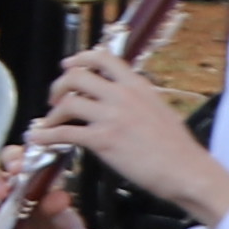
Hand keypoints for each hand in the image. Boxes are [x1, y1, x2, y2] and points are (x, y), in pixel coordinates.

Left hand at [33, 46, 228, 221]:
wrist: (188, 171)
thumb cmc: (177, 149)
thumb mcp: (159, 109)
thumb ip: (137, 99)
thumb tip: (120, 99)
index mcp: (138, 85)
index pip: (103, 58)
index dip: (80, 59)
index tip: (68, 65)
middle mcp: (123, 95)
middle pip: (78, 75)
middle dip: (59, 85)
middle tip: (54, 98)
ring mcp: (113, 116)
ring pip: (68, 102)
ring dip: (52, 113)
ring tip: (48, 123)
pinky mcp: (104, 140)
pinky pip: (66, 133)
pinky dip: (47, 135)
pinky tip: (40, 139)